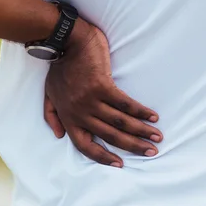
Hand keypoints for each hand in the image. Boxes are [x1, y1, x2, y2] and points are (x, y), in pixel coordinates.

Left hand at [44, 19, 162, 167]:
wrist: (63, 42)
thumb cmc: (58, 67)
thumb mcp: (48, 93)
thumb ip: (51, 115)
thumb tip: (59, 135)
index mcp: (67, 116)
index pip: (84, 145)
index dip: (102, 157)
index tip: (119, 163)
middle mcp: (79, 112)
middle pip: (109, 136)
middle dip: (132, 146)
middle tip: (151, 152)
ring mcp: (90, 100)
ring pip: (120, 122)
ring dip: (141, 131)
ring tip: (157, 137)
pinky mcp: (102, 86)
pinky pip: (125, 104)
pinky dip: (141, 111)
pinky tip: (153, 116)